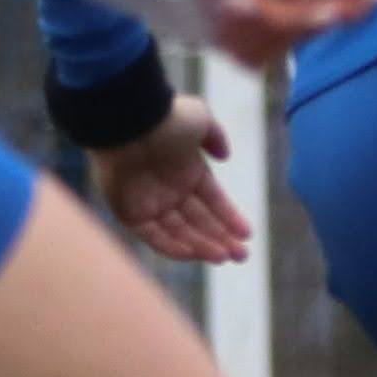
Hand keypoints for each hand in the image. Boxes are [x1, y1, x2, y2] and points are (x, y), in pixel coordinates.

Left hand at [93, 96, 252, 263]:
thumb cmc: (166, 118)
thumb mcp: (200, 118)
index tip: (248, 233)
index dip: (230, 218)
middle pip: (199, 222)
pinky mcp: (129, 213)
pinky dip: (173, 247)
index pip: (213, 202)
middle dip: (221, 239)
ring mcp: (149, 203)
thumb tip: (226, 156)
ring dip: (202, 247)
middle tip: (242, 256)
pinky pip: (153, 236)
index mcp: (188, 172)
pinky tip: (196, 253)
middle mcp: (170, 191)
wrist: (129, 121)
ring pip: (179, 233)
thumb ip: (215, 136)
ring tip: (225, 258)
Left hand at [204, 0, 376, 68]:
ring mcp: (275, 22)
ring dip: (251, 25)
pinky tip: (217, 15)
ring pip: (286, 45)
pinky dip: (234, 37)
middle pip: (319, 26)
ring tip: (222, 0)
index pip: (360, 0)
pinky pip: (255, 57)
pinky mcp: (247, 45)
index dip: (344, 7)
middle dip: (280, 14)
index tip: (321, 6)